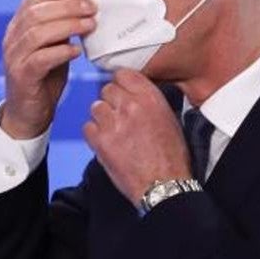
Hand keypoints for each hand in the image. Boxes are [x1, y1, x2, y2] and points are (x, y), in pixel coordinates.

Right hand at [0, 0, 96, 138]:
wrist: (28, 113)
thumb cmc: (44, 77)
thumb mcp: (52, 47)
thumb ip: (61, 28)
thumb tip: (85, 6)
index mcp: (17, 27)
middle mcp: (11, 39)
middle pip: (36, 12)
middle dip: (67, 6)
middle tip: (91, 7)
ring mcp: (14, 58)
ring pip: (37, 33)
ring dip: (67, 25)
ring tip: (89, 25)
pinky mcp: (21, 77)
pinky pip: (40, 59)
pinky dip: (60, 52)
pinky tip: (76, 51)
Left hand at [83, 69, 191, 203]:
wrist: (164, 184)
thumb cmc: (172, 156)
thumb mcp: (170, 119)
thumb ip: (149, 102)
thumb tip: (135, 95)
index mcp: (150, 98)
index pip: (123, 74)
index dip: (121, 84)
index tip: (122, 92)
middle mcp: (130, 106)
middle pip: (106, 90)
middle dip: (111, 101)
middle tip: (118, 116)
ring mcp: (113, 123)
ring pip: (96, 107)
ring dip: (102, 117)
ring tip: (113, 131)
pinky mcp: (100, 141)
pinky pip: (88, 127)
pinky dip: (94, 134)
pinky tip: (106, 142)